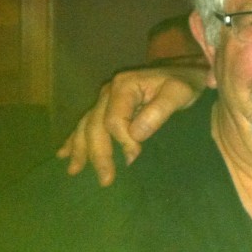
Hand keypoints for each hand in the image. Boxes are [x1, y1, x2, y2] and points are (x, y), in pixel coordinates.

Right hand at [56, 65, 209, 185]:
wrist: (187, 71)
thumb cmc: (185, 82)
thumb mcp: (179, 93)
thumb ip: (158, 112)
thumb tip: (135, 135)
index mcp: (124, 86)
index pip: (114, 121)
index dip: (123, 142)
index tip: (136, 157)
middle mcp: (109, 91)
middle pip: (95, 125)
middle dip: (98, 154)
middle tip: (106, 180)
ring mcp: (106, 97)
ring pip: (86, 125)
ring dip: (80, 149)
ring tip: (75, 171)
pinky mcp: (108, 105)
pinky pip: (86, 122)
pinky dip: (75, 139)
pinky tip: (64, 154)